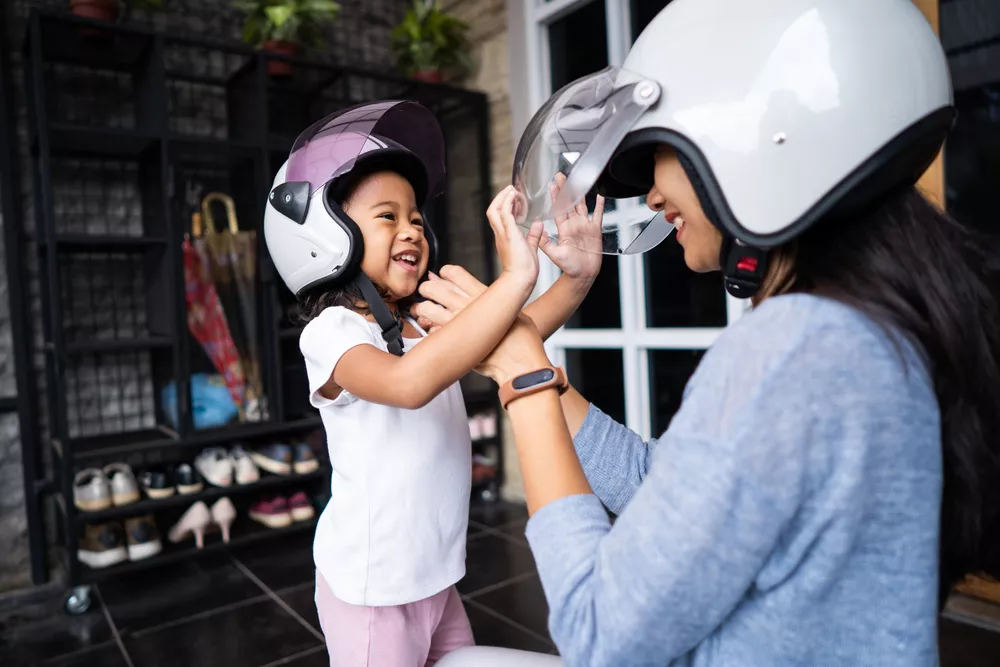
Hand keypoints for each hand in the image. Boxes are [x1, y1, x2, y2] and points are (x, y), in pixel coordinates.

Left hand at [414, 268, 547, 382]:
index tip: (442, 275)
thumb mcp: (515, 310)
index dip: (445, 272)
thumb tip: (496, 295)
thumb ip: (500, 300)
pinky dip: (428, 330)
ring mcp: (457, 324)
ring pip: (427, 308)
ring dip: (421, 309)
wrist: (520, 363)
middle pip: (435, 287)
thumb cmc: (522, 339)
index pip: (455, 273)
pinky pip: (430, 331)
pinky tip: (433, 331)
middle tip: (428, 292)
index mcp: (483, 295)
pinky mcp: (452, 342)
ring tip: (423, 312)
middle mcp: (467, 306)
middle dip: (427, 288)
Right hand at [489, 186, 542, 289]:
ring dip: (503, 197)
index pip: (500, 218)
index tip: (514, 198)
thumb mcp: (531, 248)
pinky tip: (513, 195)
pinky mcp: (509, 234)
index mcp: (505, 238)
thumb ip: (534, 236)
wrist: (520, 280)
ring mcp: (503, 234)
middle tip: (510, 190)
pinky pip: (504, 213)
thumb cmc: (524, 270)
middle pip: (492, 211)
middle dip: (500, 198)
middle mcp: (501, 234)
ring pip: (495, 209)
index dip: (505, 206)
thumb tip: (538, 224)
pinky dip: (507, 202)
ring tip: (512, 190)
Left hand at [538, 173, 603, 281]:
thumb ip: (546, 244)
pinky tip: (600, 196)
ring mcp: (585, 226)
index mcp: (563, 229)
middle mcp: (574, 225)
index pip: (558, 209)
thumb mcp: (555, 255)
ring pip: (582, 205)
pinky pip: (598, 215)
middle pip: (569, 203)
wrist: (582, 275)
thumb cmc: (568, 267)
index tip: (551, 185)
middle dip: (565, 189)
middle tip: (561, 176)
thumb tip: (539, 232)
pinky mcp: (595, 230)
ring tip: (577, 180)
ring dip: (579, 193)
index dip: (555, 197)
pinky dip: (600, 206)